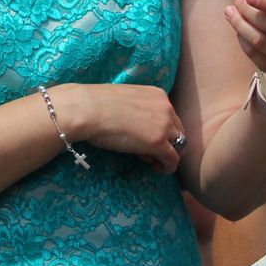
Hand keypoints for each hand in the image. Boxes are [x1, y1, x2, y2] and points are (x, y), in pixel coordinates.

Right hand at [50, 83, 185, 172]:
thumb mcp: (125, 102)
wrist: (87, 109)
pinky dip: (168, 168)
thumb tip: (139, 130)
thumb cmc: (97, 104)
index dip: (162, 131)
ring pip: (178, 146)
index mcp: (158, 95)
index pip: (170, 117)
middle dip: (168, 144)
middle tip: (151, 154)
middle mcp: (167, 108)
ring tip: (153, 163)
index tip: (148, 139)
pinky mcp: (158, 143)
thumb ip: (138, 112)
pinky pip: (172, 160)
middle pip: (178, 132)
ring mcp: (164, 126)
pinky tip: (157, 170)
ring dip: (168, 156)